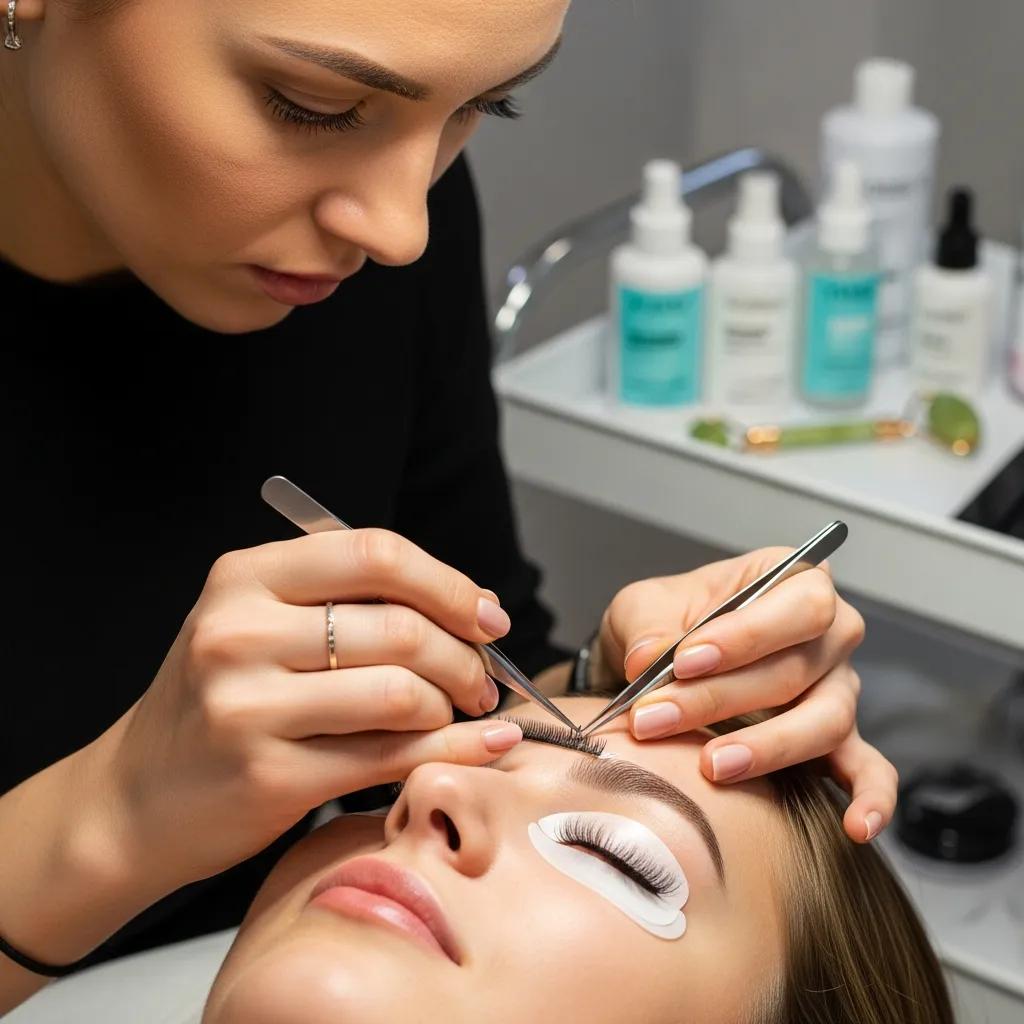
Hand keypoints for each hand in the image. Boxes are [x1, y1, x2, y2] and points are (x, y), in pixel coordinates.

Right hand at [100, 529, 523, 888]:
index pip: (374, 554)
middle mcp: (239, 633)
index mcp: (243, 577)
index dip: (449, 584)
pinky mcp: (269, 777)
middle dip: (465, 655)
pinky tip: (484, 745)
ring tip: (460, 712)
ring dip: (454, 705)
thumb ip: (351, 604)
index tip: (488, 616)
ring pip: (402, 693)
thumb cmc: (220, 701)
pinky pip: (391, 756)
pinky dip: (453, 748)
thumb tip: (474, 609)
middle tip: (483, 679)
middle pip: (400, 627)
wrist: (138, 797)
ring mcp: (248, 707)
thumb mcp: (260, 625)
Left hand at [598, 547, 895, 843]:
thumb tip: (647, 660)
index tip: (684, 661)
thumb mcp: (642, 607)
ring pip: (826, 719)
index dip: (745, 634)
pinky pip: (870, 770)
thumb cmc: (662, 624)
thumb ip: (647, 627)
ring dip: (767, 747)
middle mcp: (827, 632)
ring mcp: (837, 688)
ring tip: (712, 765)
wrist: (659, 666)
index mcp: (790, 579)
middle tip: (657, 718)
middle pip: (800, 667)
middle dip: (722, 697)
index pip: (797, 603)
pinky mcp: (838, 741)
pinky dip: (870, 798)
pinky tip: (856, 826)